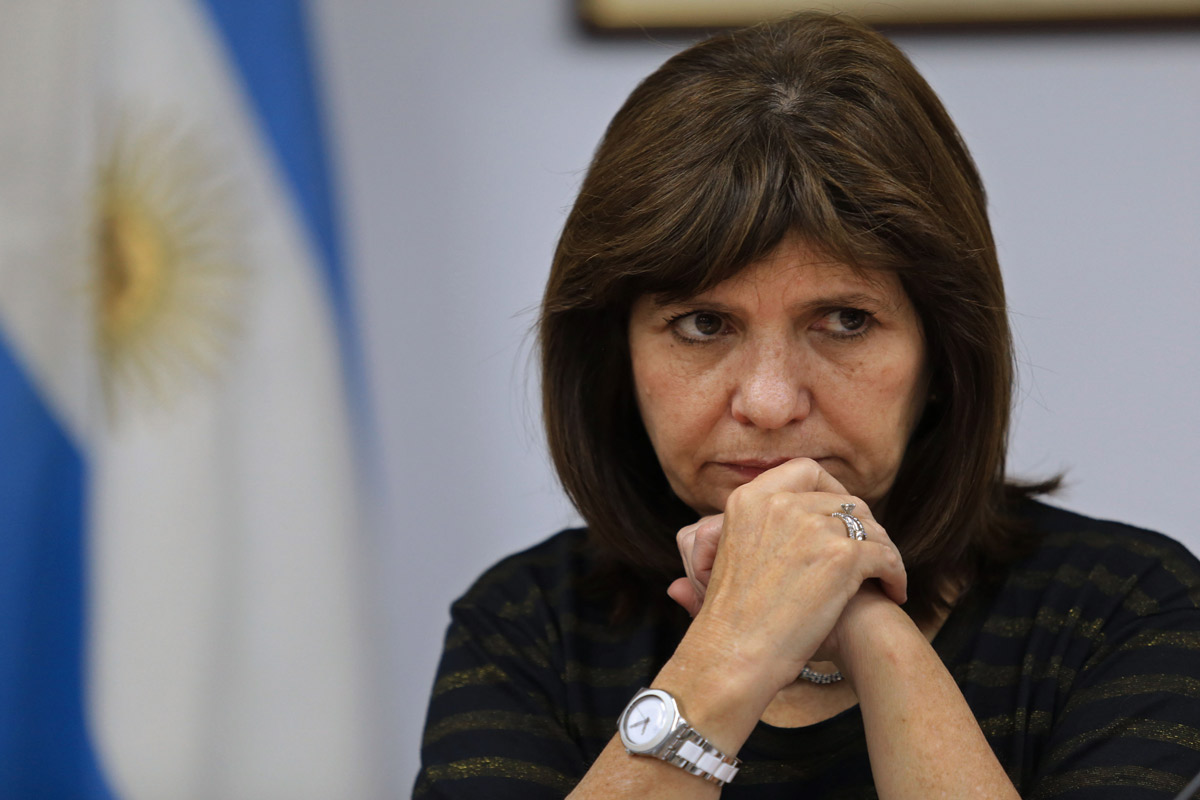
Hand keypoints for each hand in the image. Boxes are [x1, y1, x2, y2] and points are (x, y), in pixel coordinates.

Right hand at [668, 458, 906, 685]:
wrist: (733, 654)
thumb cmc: (731, 618)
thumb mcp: (730, 554)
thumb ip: (756, 528)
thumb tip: (771, 525)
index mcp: (750, 498)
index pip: (805, 471)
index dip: (830, 489)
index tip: (839, 514)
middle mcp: (781, 503)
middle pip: (844, 499)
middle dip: (861, 525)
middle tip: (867, 551)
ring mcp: (812, 527)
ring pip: (870, 526)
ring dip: (882, 550)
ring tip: (883, 576)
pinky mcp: (841, 557)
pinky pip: (885, 556)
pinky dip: (895, 574)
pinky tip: (893, 592)